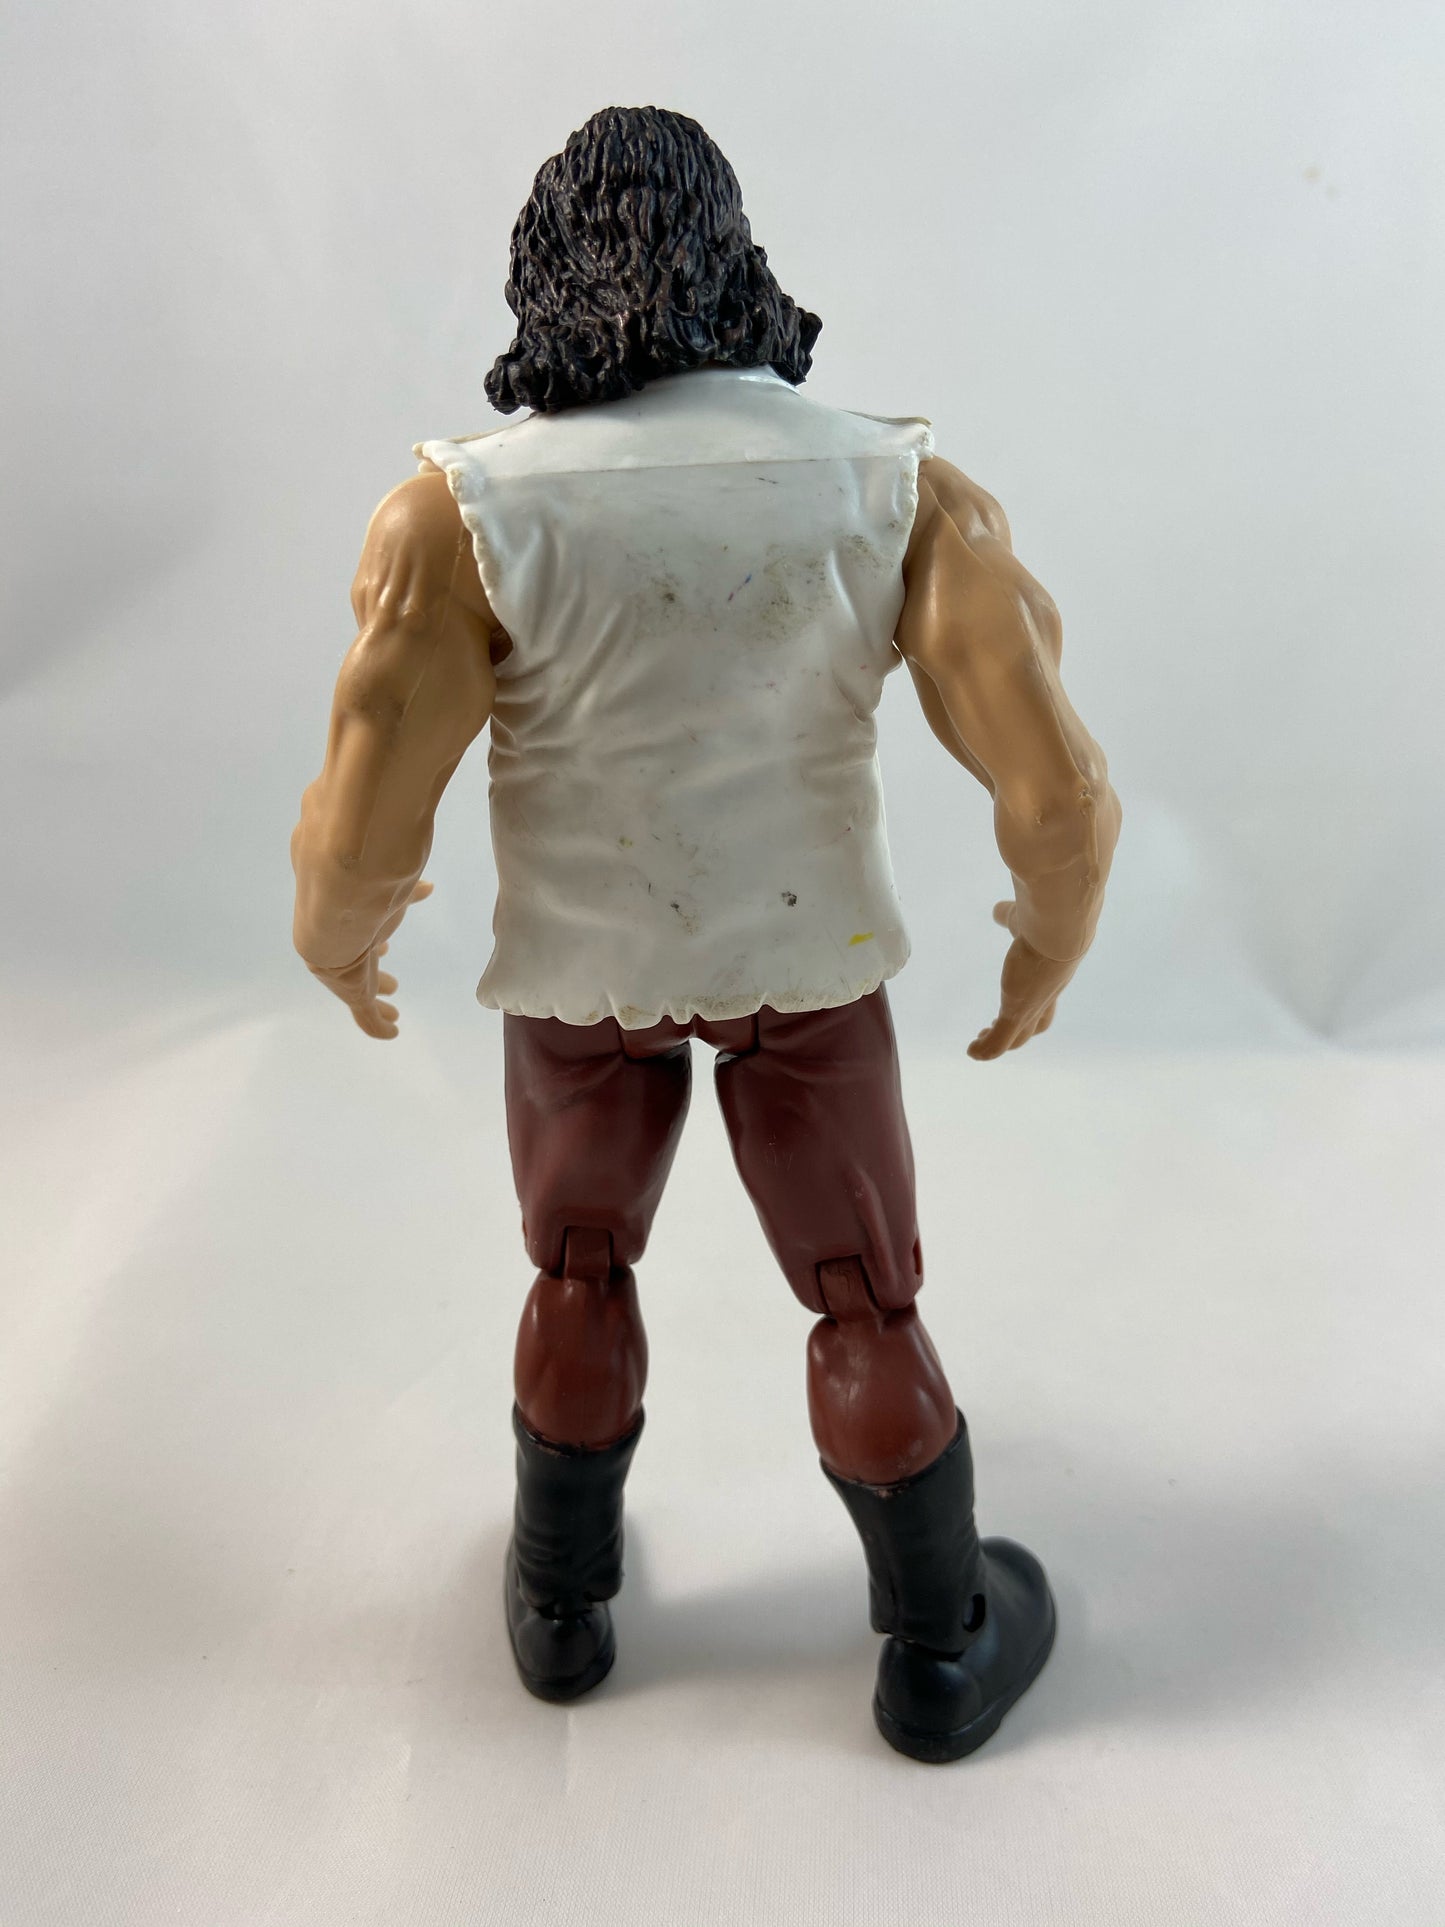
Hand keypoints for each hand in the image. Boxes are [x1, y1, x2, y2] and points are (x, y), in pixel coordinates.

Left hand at [306, 880, 433, 1039]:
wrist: (331, 921)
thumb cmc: (362, 901)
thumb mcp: (393, 895)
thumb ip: (410, 894)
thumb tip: (428, 886)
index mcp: (354, 930)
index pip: (364, 942)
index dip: (374, 945)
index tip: (384, 947)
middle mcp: (348, 956)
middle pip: (362, 972)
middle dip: (375, 978)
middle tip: (391, 985)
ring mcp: (349, 978)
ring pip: (364, 996)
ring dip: (375, 1003)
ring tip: (392, 1012)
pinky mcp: (355, 996)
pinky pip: (367, 1017)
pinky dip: (379, 1027)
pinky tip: (391, 1033)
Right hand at [968, 900, 1079, 1059]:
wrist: (1059, 927)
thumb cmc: (1045, 918)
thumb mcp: (1022, 919)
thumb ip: (1009, 917)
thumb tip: (997, 910)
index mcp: (1052, 973)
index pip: (1046, 996)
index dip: (1034, 1004)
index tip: (1016, 1001)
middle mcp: (1047, 994)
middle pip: (1037, 1023)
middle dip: (1019, 1031)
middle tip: (995, 1030)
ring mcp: (1032, 1007)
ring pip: (1018, 1037)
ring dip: (999, 1044)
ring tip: (979, 1046)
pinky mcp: (1016, 1013)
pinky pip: (1000, 1042)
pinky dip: (986, 1050)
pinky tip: (972, 1052)